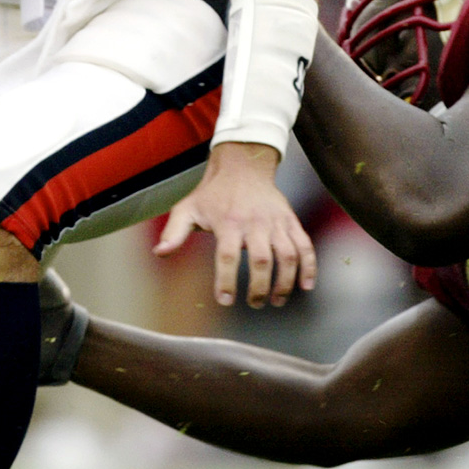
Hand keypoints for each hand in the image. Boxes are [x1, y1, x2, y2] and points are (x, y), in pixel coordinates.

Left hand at [155, 141, 316, 307]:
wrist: (243, 165)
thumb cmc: (213, 192)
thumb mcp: (188, 208)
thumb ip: (174, 232)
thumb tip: (160, 253)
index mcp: (228, 222)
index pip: (228, 256)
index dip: (227, 281)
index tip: (225, 300)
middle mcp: (254, 223)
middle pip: (261, 260)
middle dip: (259, 287)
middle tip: (254, 303)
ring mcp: (275, 222)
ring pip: (287, 255)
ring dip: (285, 282)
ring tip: (277, 300)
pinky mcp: (290, 221)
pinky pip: (305, 245)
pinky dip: (309, 266)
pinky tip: (306, 286)